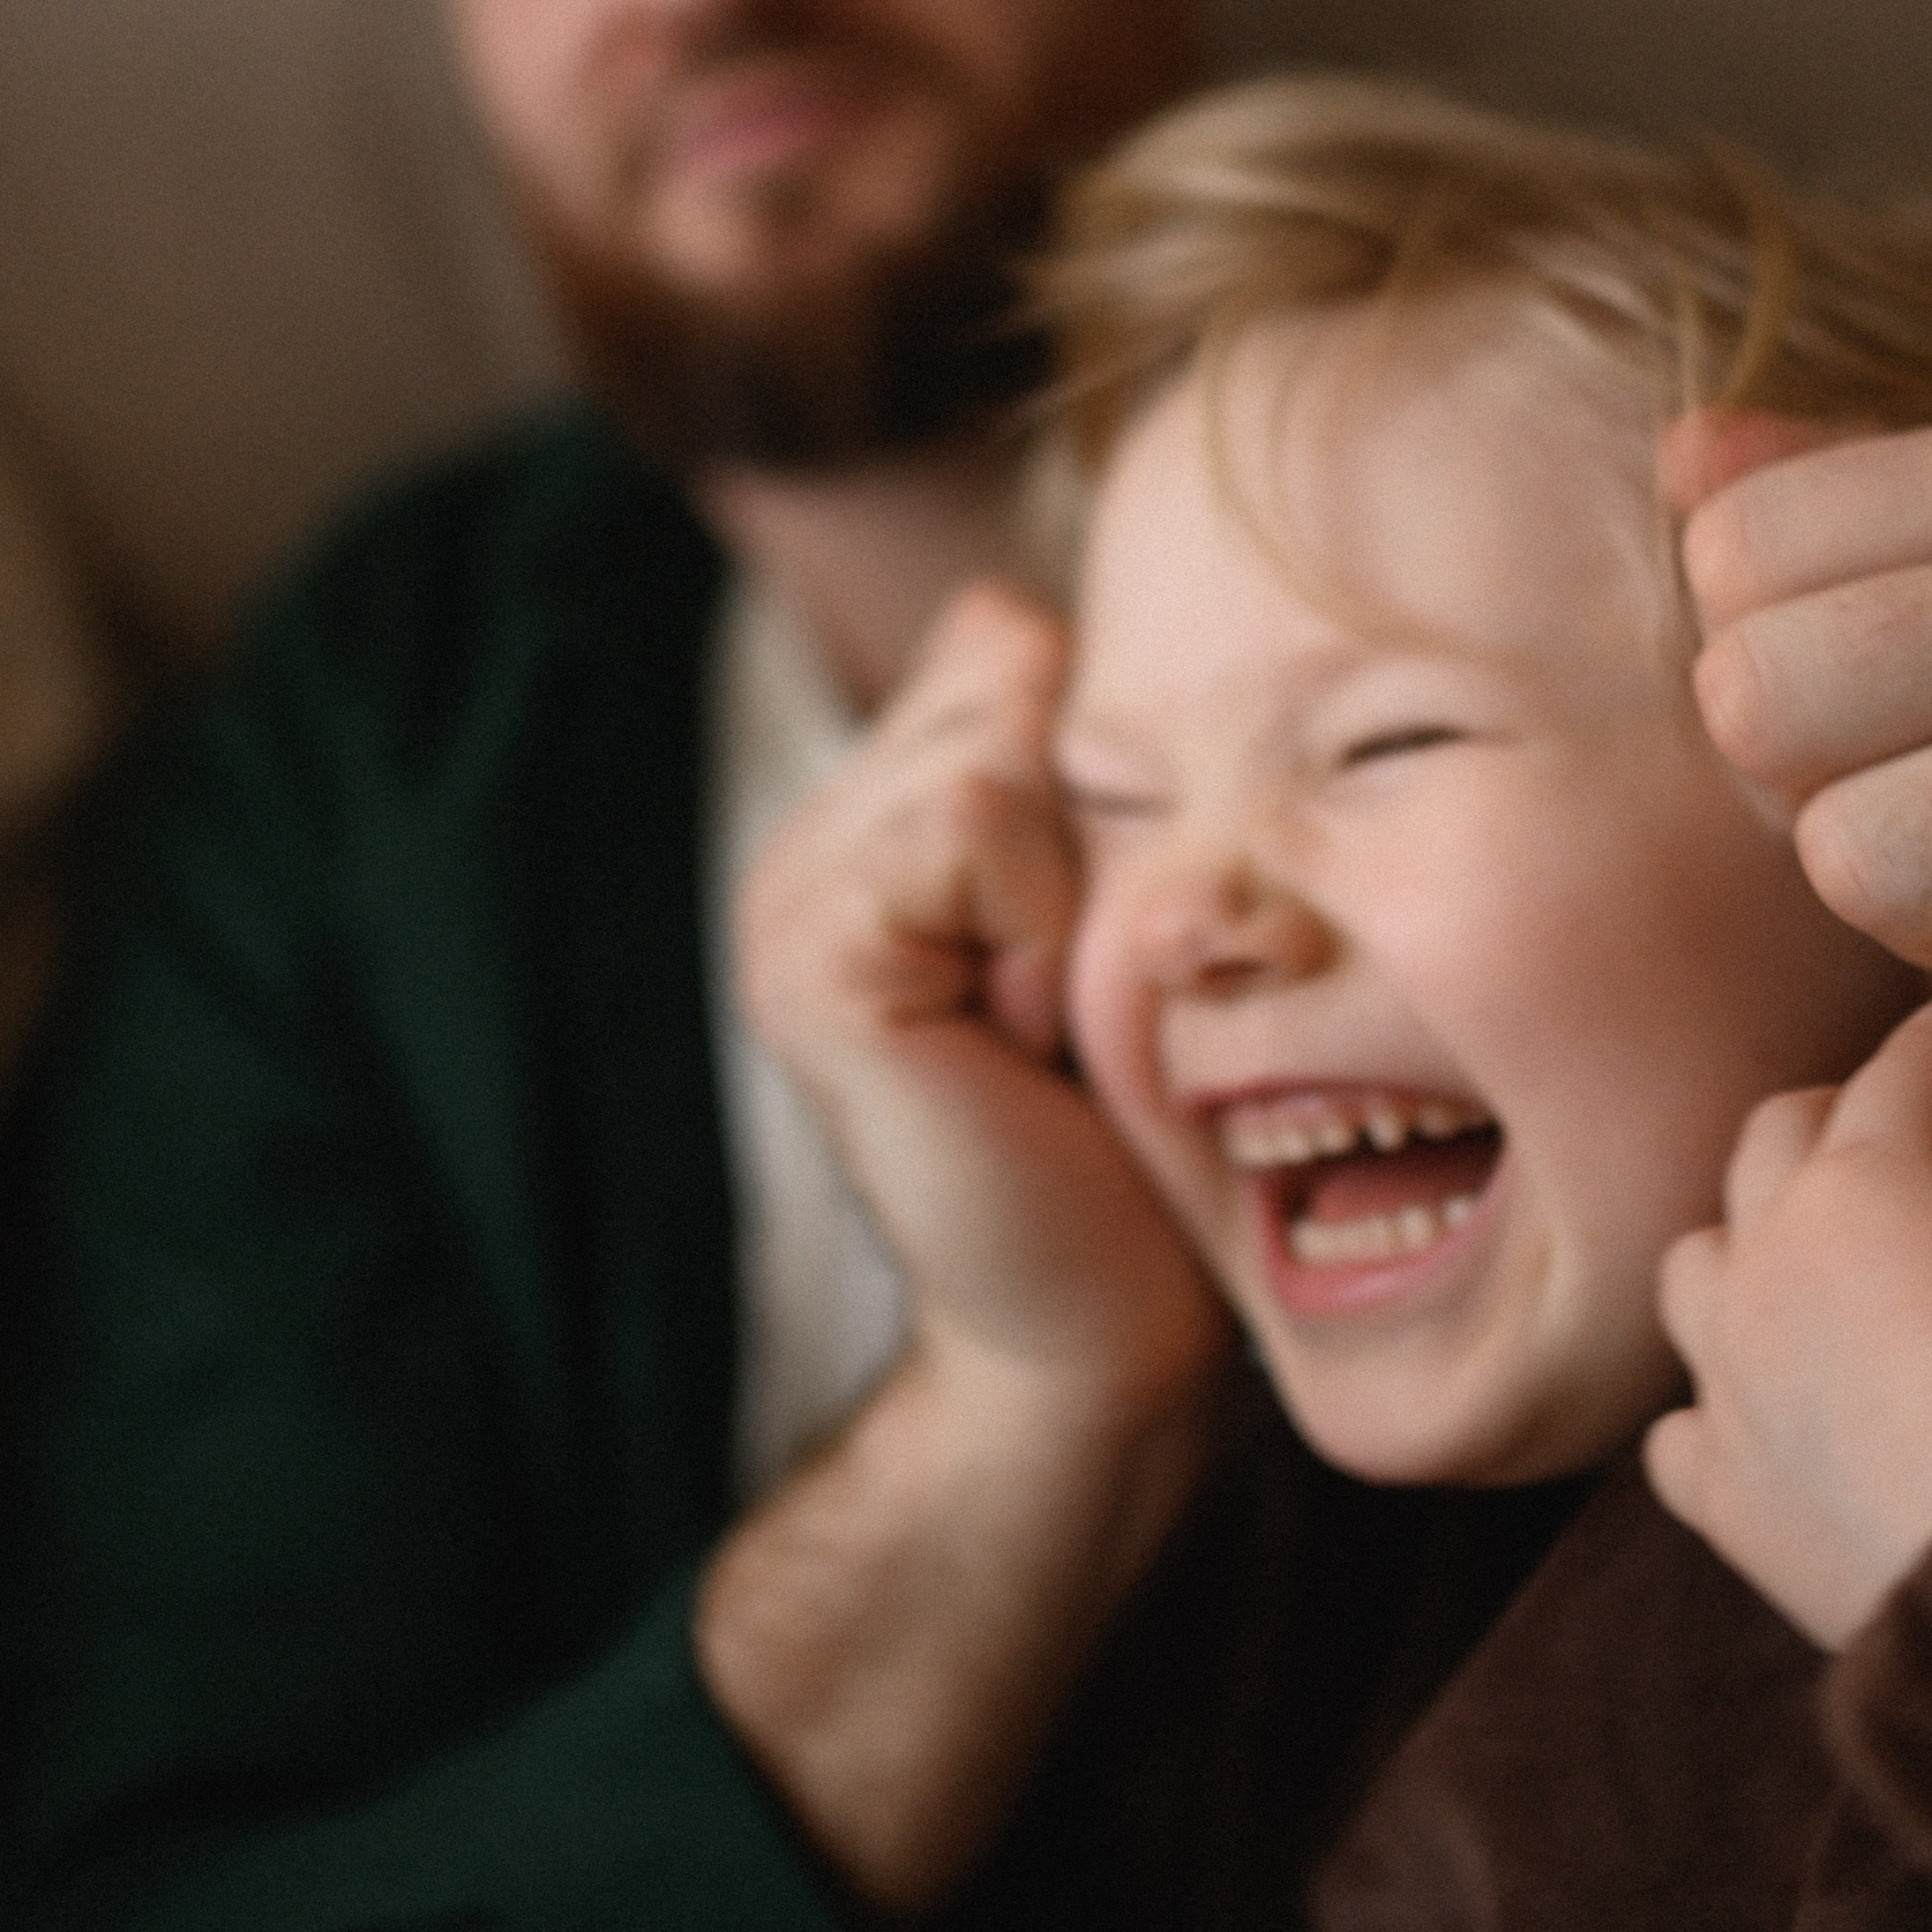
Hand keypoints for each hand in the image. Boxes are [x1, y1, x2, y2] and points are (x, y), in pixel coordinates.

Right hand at [702, 585, 1228, 1910]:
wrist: (1099, 1331)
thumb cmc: (1143, 1132)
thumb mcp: (1117, 906)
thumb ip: (1058, 763)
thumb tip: (1015, 601)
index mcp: (871, 825)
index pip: (1001, 646)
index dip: (1098, 774)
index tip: (1097, 936)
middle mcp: (807, 849)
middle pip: (1004, 682)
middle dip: (1088, 827)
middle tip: (1074, 992)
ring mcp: (789, 899)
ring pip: (992, 750)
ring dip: (1070, 885)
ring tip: (1048, 1017)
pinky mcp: (810, 956)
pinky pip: (970, 820)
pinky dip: (1037, 920)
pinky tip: (1018, 1036)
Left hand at [1646, 995, 1931, 1644]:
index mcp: (1864, 1187)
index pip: (1908, 1066)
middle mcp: (1765, 1273)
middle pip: (1776, 1141)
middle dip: (1848, 1120)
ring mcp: (1731, 1394)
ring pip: (1698, 1269)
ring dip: (1756, 1245)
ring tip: (1836, 1261)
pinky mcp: (1731, 1512)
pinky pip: (1681, 1435)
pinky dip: (1721, 1408)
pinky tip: (1778, 1414)